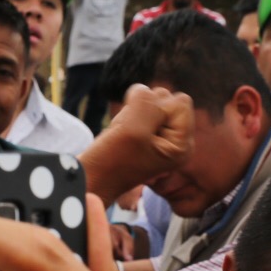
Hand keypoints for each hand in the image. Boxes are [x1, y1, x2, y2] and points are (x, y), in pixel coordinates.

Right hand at [81, 83, 194, 200]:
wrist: (88, 182)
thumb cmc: (109, 162)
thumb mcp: (132, 129)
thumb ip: (146, 102)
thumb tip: (143, 89)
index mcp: (182, 145)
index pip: (180, 102)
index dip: (155, 110)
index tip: (139, 133)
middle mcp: (176, 141)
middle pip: (166, 99)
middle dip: (142, 110)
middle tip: (128, 136)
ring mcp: (160, 138)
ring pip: (150, 102)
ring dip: (131, 113)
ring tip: (122, 136)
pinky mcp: (145, 134)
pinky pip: (138, 109)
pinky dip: (125, 116)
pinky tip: (119, 134)